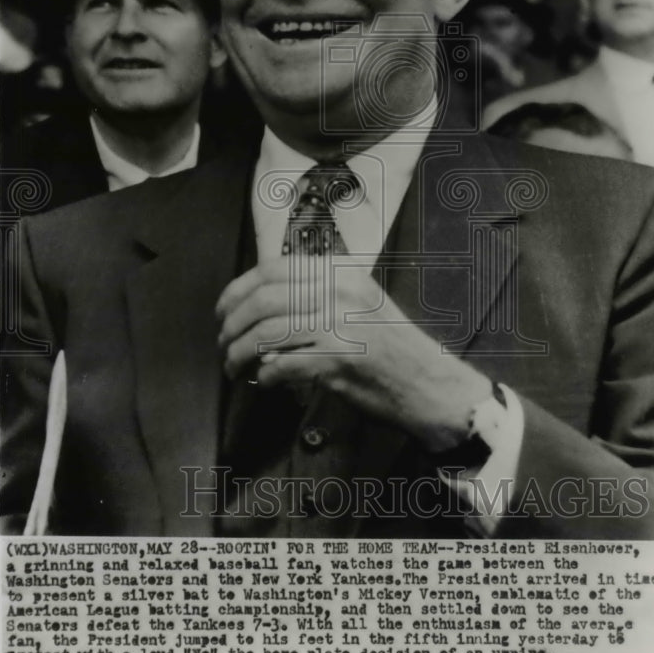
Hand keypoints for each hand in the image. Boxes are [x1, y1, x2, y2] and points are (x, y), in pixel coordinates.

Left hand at [215, 256, 492, 452]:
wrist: (430, 383)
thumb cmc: (393, 348)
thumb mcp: (361, 302)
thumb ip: (318, 294)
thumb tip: (261, 304)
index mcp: (342, 273)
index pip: (274, 269)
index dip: (238, 289)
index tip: (224, 310)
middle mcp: (340, 293)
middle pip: (263, 300)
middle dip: (232, 325)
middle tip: (223, 343)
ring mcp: (341, 324)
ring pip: (267, 334)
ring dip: (240, 354)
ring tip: (234, 366)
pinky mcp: (341, 360)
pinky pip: (284, 365)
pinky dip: (267, 376)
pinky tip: (265, 381)